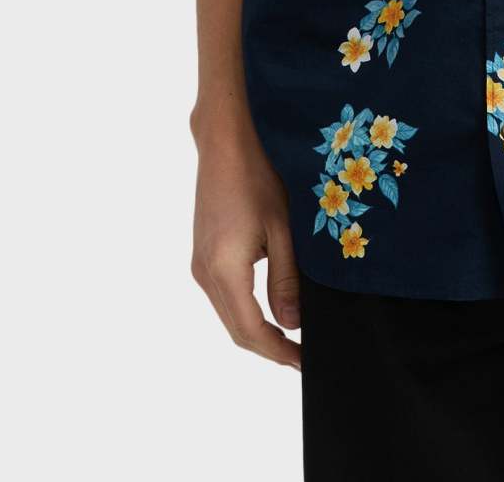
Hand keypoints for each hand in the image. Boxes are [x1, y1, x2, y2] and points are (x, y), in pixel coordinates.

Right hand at [190, 116, 301, 367]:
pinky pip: (224, 295)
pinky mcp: (203, 252)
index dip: (277, 352)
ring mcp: (200, 263)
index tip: (304, 363)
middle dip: (269, 347)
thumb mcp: (282, 227)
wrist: (226, 141)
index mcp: (223, 269)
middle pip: (236, 329)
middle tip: (302, 356)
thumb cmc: (258, 175)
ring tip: (292, 337)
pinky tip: (270, 307)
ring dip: (257, 330)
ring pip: (229, 313)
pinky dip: (246, 309)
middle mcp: (204, 272)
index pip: (249, 331)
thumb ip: (285, 278)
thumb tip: (291, 323)